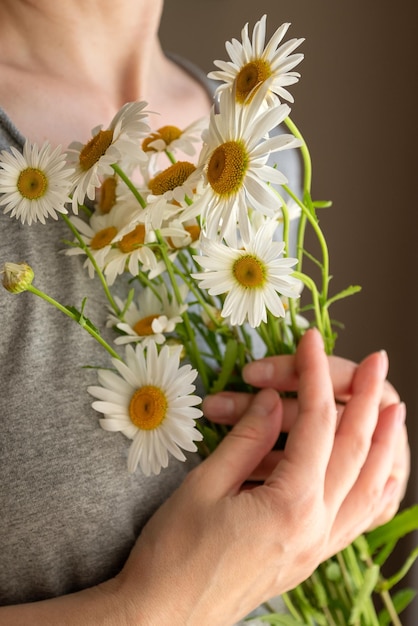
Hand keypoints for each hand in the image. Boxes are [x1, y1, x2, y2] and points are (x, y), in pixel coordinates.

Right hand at [116, 329, 406, 625]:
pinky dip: (373, 486)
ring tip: (392, 408)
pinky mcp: (309, 556)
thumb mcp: (204, 486)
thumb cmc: (174, 553)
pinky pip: (357, 518)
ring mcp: (318, 546)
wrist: (166, 617)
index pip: (316, 424)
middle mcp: (316, 528)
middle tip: (377, 360)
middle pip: (356, 450)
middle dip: (367, 399)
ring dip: (384, 442)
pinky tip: (375, 468)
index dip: (312, 375)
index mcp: (290, 506)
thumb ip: (247, 440)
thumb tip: (273, 401)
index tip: (309, 340)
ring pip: (369, 487)